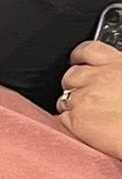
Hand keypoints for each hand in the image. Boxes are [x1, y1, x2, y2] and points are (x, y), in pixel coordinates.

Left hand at [58, 40, 121, 157]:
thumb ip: (118, 73)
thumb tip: (113, 75)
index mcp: (117, 64)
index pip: (88, 50)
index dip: (79, 56)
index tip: (78, 60)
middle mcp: (98, 78)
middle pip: (71, 75)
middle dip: (74, 84)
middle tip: (85, 95)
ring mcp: (83, 99)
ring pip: (64, 97)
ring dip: (71, 104)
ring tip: (88, 115)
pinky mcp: (75, 121)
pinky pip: (62, 118)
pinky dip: (69, 122)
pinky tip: (84, 127)